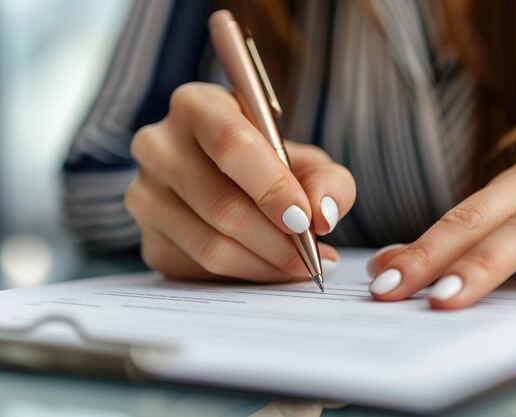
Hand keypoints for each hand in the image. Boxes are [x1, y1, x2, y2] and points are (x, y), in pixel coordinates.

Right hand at [125, 83, 355, 281]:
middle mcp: (158, 147)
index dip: (272, 187)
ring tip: (301, 266)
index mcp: (195, 106)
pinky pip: (201, 270)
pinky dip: (246, 276)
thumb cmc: (269, 166)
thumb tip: (323, 216)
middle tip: (313, 257)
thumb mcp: (307, 161)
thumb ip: (328, 181)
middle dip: (277, 240)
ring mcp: (145, 196)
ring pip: (211, 246)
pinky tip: (270, 268)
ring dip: (266, 264)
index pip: (231, 145)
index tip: (305, 220)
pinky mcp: (148, 239)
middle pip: (221, 205)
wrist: (228, 185)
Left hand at [368, 142, 515, 310]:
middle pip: (482, 222)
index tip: (383, 283)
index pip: (456, 220)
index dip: (418, 250)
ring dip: (491, 263)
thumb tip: (387, 263)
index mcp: (515, 187)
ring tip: (452, 298)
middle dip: (438, 257)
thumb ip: (459, 239)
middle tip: (403, 291)